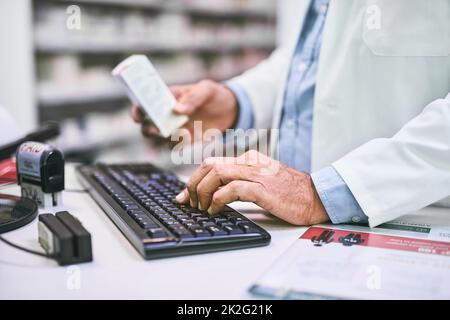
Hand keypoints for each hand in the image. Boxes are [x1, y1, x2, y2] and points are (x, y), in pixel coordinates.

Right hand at [130, 80, 237, 139]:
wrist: (229, 111)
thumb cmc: (213, 95)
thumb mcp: (206, 90)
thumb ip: (193, 97)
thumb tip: (176, 109)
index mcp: (166, 98)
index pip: (144, 104)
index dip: (137, 111)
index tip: (138, 116)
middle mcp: (166, 115)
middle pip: (147, 126)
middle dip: (149, 129)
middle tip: (160, 129)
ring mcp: (174, 129)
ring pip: (158, 139)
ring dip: (165, 138)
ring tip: (182, 132)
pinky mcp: (184, 141)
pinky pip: (174, 147)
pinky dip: (178, 145)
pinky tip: (191, 137)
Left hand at [175, 150, 329, 225]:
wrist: (316, 196)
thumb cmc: (290, 193)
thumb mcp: (262, 181)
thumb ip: (241, 182)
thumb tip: (217, 193)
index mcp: (249, 160)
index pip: (213, 163)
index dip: (194, 178)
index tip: (185, 195)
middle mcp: (250, 163)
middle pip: (210, 166)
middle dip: (193, 184)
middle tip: (189, 202)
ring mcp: (256, 174)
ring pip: (217, 174)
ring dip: (203, 192)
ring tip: (201, 208)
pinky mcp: (262, 189)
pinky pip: (231, 190)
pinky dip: (217, 200)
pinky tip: (214, 210)